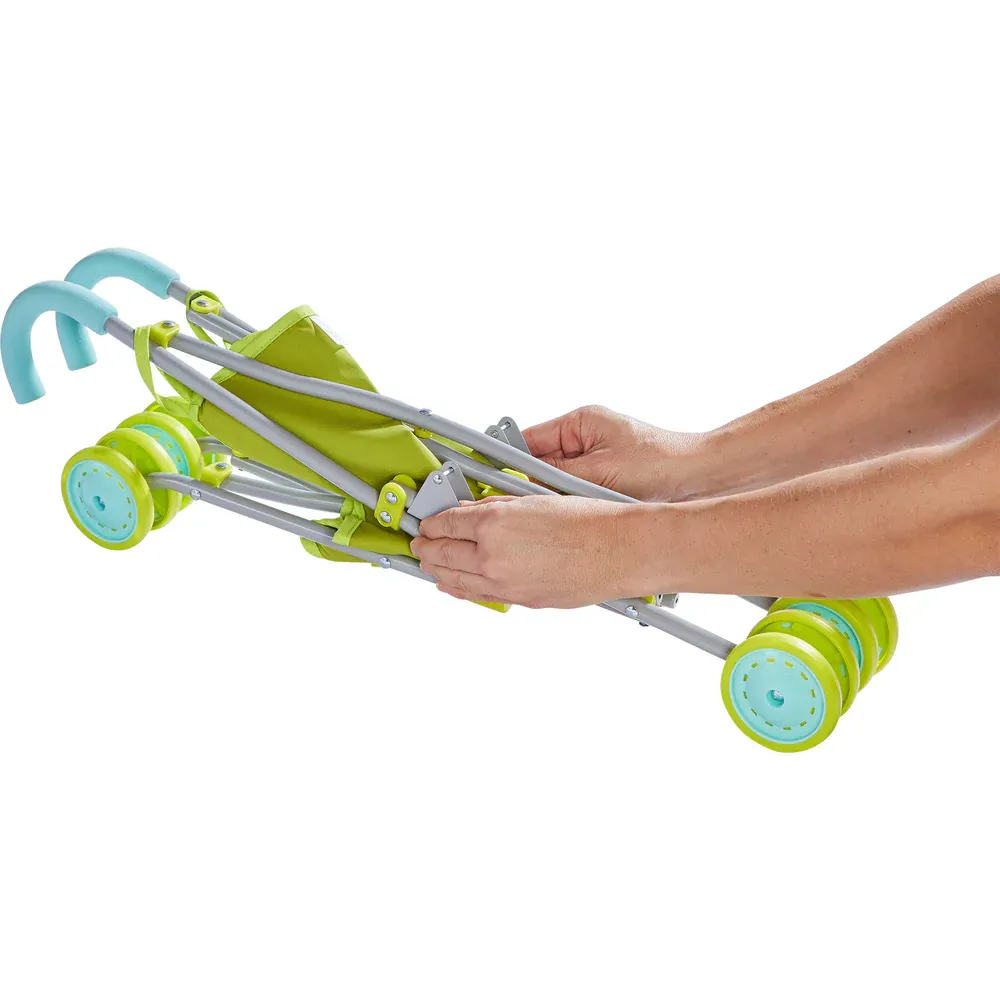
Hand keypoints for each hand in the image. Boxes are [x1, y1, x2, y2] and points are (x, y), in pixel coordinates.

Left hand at [410, 494, 643, 608]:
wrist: (619, 551)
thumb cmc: (589, 522)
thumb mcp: (535, 499)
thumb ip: (498, 505)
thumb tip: (473, 510)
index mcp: (494, 524)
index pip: (447, 523)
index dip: (431, 523)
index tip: (426, 523)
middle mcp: (493, 556)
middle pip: (443, 554)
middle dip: (426, 548)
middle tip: (418, 543)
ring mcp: (505, 582)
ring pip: (456, 580)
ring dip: (437, 571)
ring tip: (428, 565)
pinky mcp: (520, 599)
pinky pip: (479, 595)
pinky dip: (461, 590)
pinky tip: (453, 586)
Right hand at [523, 405, 709, 500]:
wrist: (702, 478)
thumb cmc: (662, 463)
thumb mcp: (600, 471)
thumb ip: (557, 477)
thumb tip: (523, 484)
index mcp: (579, 423)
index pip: (527, 440)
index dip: (505, 459)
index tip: (485, 474)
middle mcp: (583, 440)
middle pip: (538, 464)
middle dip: (532, 484)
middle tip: (524, 502)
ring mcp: (592, 462)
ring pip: (555, 483)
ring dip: (557, 497)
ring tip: (566, 507)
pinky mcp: (602, 482)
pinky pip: (574, 495)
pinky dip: (572, 505)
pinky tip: (579, 514)